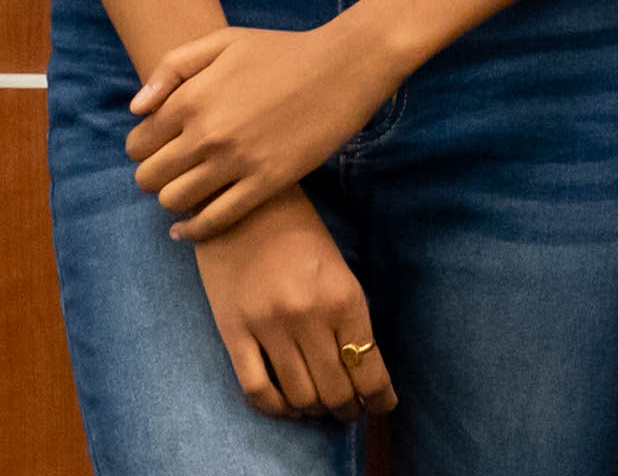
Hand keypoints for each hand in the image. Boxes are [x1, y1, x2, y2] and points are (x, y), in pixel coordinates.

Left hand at [130, 22, 394, 237]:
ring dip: (174, 200)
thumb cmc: (283, 50)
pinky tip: (189, 228)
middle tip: (173, 170)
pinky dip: (194, 230)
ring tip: (188, 189)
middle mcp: (206, 134)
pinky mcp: (265, 183)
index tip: (158, 148)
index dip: (142, 148)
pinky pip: (214, 221)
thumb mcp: (224, 41)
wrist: (343, 67)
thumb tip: (136, 109)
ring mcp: (236, 162)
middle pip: (149, 178)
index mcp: (191, 98)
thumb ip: (172, 68)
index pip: (138, 143)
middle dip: (154, 176)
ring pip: (175, 202)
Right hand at [190, 191, 395, 422]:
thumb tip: (358, 366)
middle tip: (349, 412)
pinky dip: (274, 409)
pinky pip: (256, 389)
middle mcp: (309, 318)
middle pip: (334, 390)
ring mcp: (269, 328)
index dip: (379, 397)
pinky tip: (284, 406)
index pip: (368, 368)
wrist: (244, 206)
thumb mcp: (339, 269)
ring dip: (313, 411)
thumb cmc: (299, 233)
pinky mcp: (233, 333)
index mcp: (344, 298)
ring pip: (298, 396)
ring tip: (318, 408)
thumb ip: (349, 316)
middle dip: (347, 410)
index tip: (383, 405)